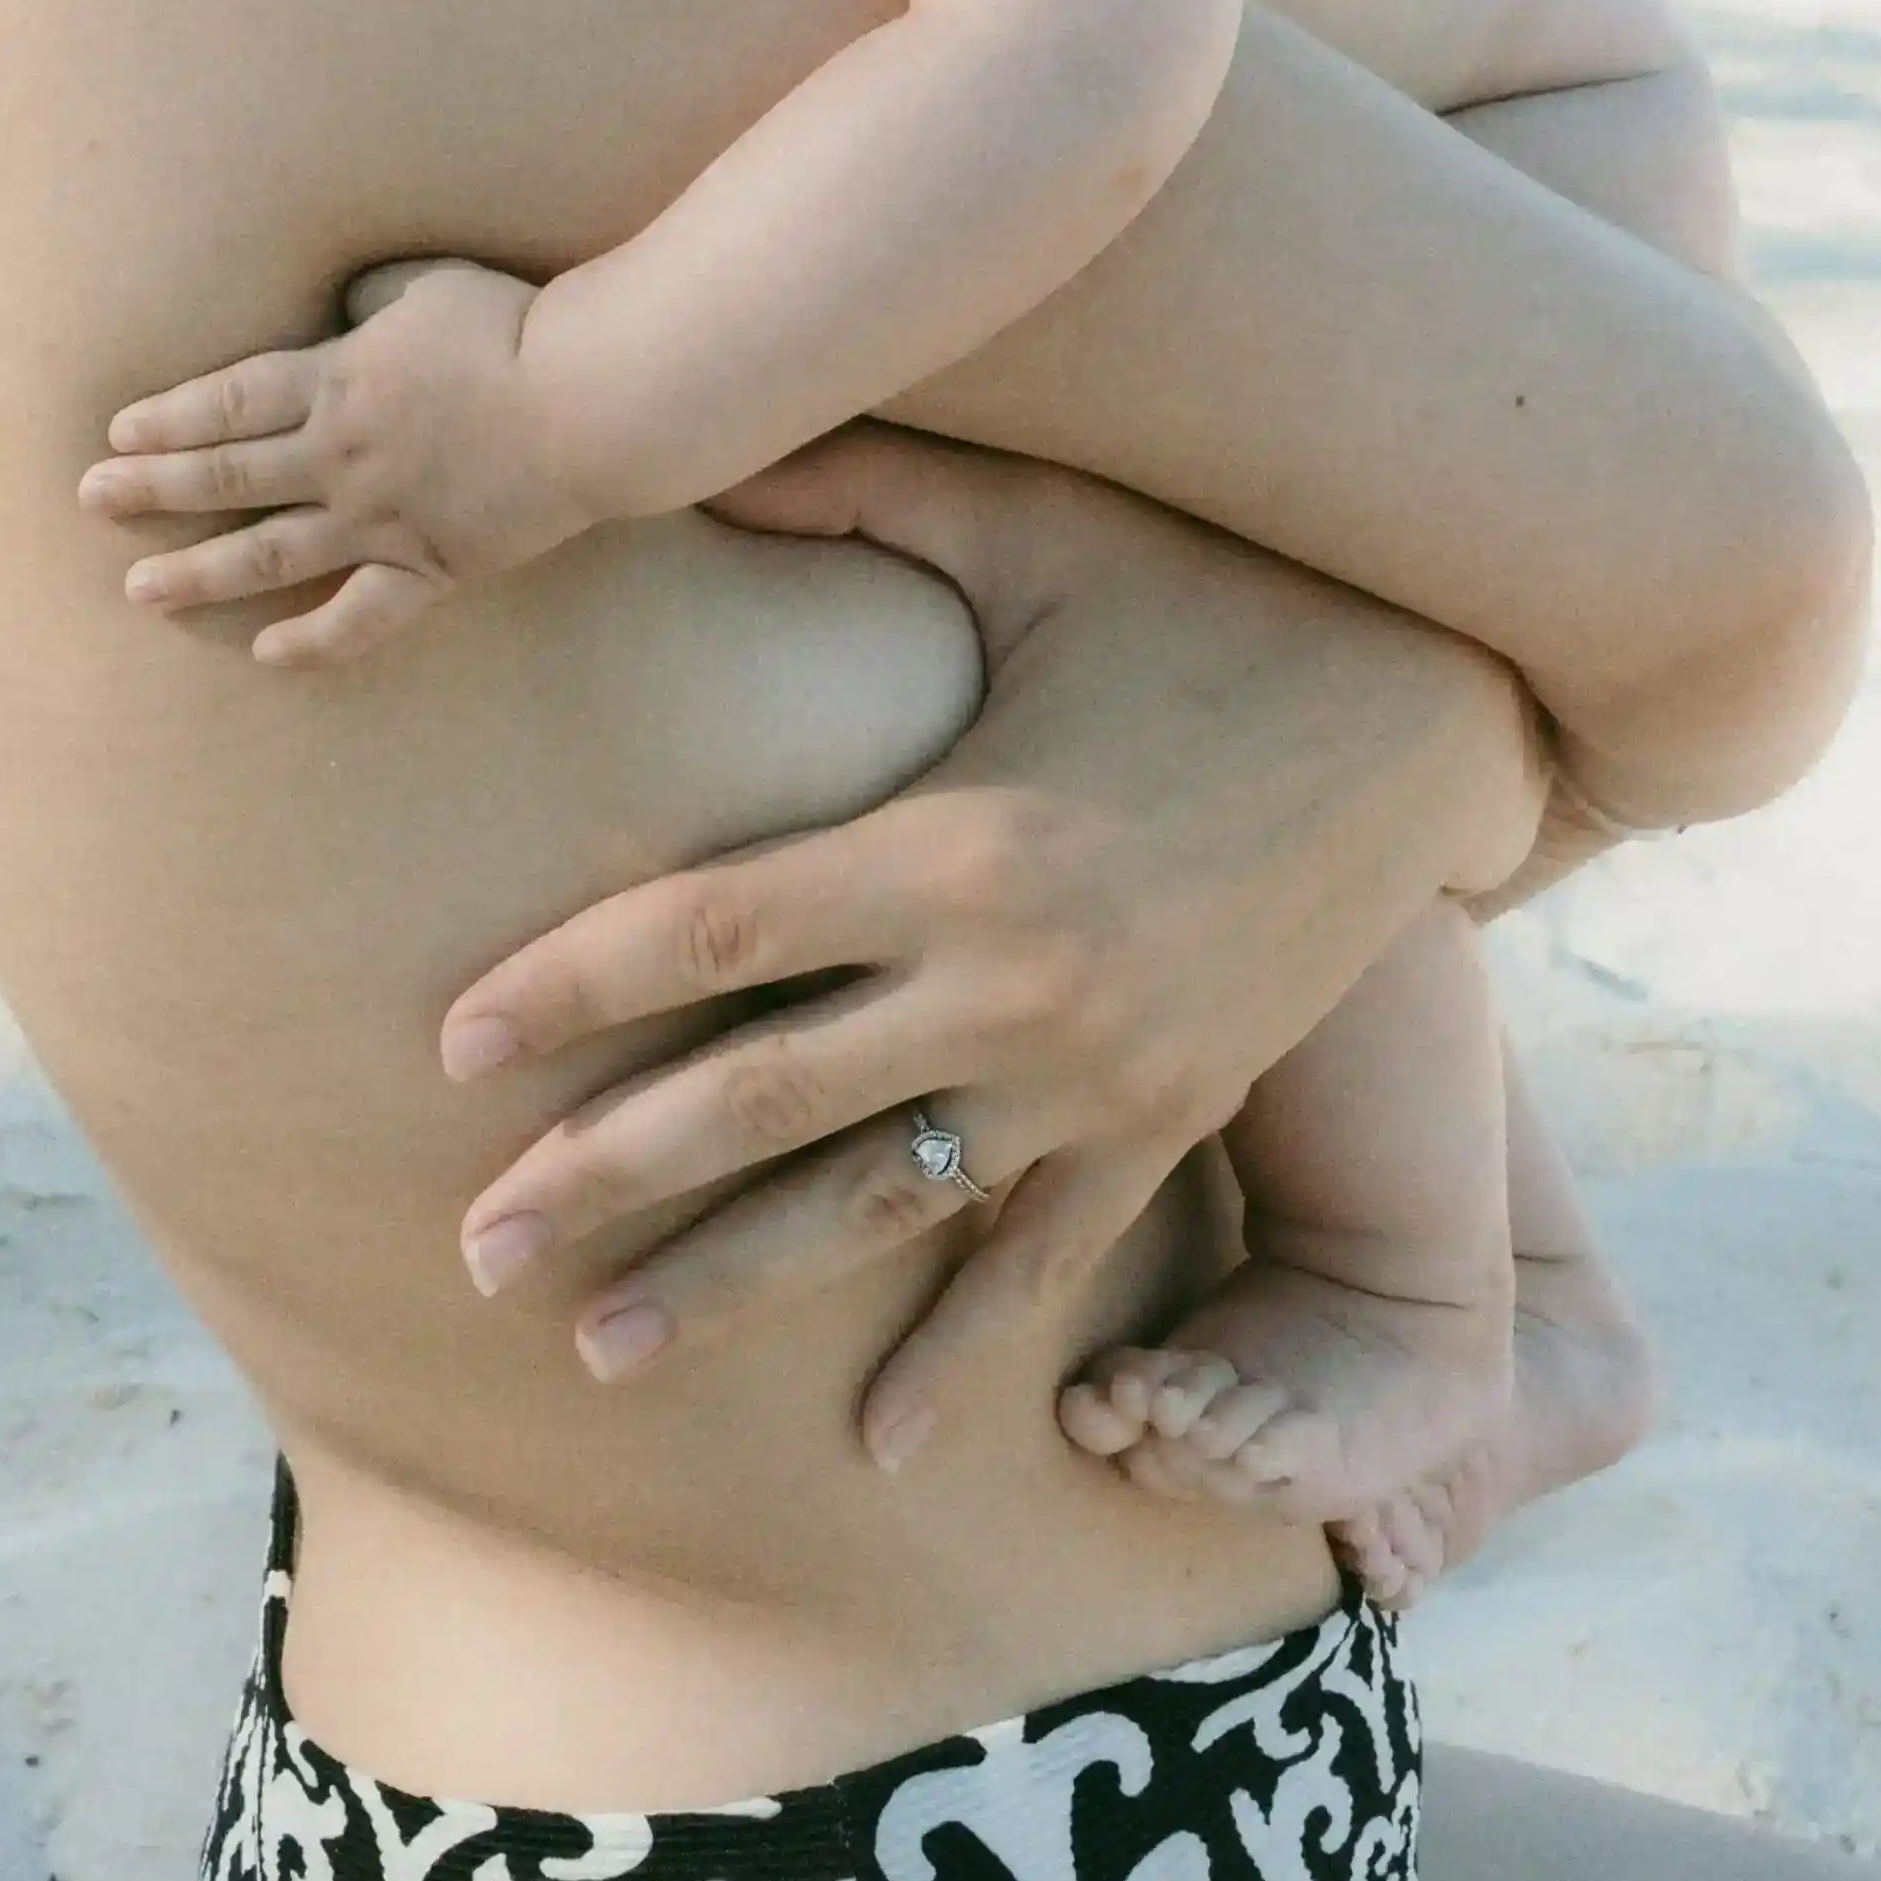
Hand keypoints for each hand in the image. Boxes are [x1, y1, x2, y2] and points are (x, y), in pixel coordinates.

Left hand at [79, 258, 597, 667]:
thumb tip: (341, 313)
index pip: (229, 402)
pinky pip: (361, 615)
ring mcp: (380, 519)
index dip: (168, 419)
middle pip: (228, 474)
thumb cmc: (513, 329)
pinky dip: (312, 639)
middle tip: (90, 501)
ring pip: (270, 551)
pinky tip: (266, 653)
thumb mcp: (427, 287)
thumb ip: (371, 301)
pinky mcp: (429, 566)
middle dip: (152, 488)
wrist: (589, 402)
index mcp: (336, 380)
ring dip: (200, 571)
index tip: (116, 435)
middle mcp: (340, 455)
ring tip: (140, 589)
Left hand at [435, 426, 1541, 1459]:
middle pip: (754, 1098)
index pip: (708, 933)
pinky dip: (955, 1360)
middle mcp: (1002, 981)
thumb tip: (710, 430)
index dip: (571, 990)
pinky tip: (870, 1450)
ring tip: (598, 1353)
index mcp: (944, 840)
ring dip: (728, 1287)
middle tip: (473, 1252)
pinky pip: (1040, 1264)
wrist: (1428, 717)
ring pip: (869, 1208)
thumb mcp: (1037, 525)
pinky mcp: (1165, 1124)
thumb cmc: (1210, 593)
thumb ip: (863, 488)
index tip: (452, 1045)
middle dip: (602, 1179)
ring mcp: (1087, 1076)